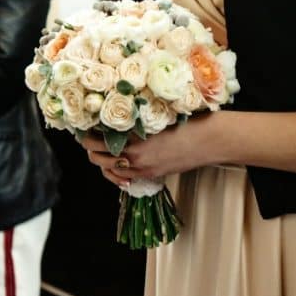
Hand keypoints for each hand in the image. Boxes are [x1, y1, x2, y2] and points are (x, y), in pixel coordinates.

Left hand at [80, 113, 218, 187]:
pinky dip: (115, 172)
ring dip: (101, 159)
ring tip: (101, 148)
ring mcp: (142, 169)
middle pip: (96, 157)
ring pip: (107, 170)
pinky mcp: (151, 175)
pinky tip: (117, 163)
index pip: (95, 140)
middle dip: (90, 147)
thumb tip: (115, 118)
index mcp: (133, 139)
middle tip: (90, 136)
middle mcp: (134, 157)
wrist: (210, 140)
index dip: (86, 134)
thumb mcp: (157, 116)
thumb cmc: (188, 122)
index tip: (85, 127)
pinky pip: (123, 179)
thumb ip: (135, 121)